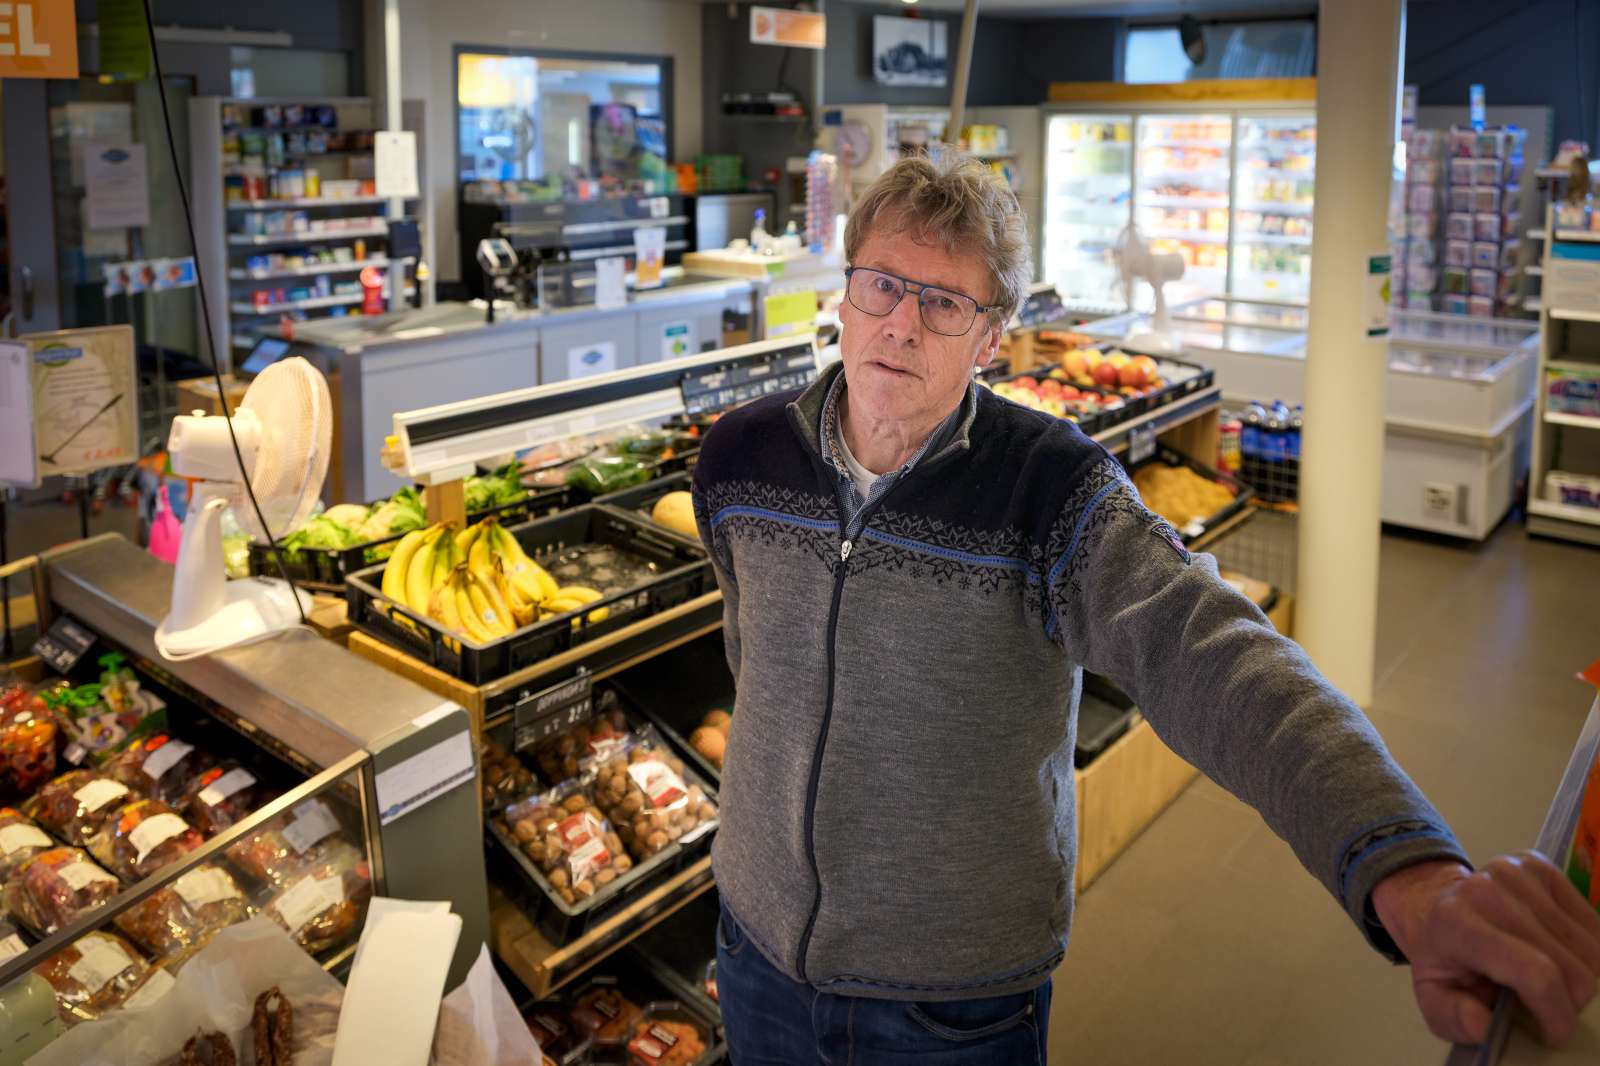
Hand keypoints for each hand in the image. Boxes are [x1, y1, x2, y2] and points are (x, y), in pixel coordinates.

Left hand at [1372, 854, 1599, 1045]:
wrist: (1434, 906)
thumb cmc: (1442, 959)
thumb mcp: (1433, 998)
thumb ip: (1453, 1018)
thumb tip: (1483, 1025)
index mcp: (1457, 924)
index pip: (1536, 974)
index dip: (1557, 1013)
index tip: (1554, 1033)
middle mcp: (1487, 890)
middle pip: (1571, 965)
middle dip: (1570, 1001)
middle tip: (1548, 1007)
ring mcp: (1516, 871)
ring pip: (1590, 947)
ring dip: (1581, 977)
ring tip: (1550, 980)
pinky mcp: (1540, 865)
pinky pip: (1593, 923)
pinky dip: (1585, 951)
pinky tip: (1557, 953)